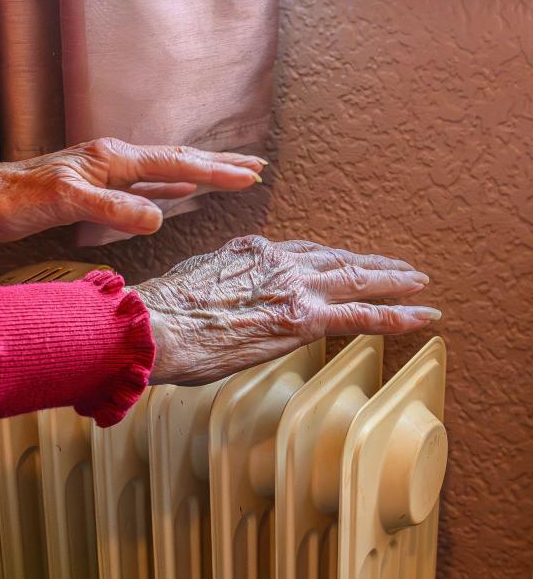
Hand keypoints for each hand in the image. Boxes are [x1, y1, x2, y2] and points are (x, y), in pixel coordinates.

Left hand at [0, 137, 264, 243]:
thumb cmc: (18, 199)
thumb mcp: (65, 202)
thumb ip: (112, 209)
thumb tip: (160, 218)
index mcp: (112, 158)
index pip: (175, 162)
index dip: (215, 170)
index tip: (251, 175)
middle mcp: (113, 159)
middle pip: (177, 158)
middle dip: (218, 164)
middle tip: (256, 168)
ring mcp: (105, 172)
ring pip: (163, 169)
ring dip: (198, 173)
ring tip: (228, 174)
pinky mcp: (94, 187)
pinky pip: (144, 184)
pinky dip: (168, 187)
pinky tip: (177, 193)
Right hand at [131, 236, 440, 385]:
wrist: (155, 325)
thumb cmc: (162, 314)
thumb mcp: (191, 284)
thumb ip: (217, 285)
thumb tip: (219, 299)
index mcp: (250, 252)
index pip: (299, 252)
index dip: (325, 260)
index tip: (338, 264)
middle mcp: (277, 262)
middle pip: (335, 258)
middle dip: (369, 262)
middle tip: (397, 267)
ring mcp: (293, 288)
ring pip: (358, 279)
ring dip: (393, 282)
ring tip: (418, 285)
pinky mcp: (303, 319)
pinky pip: (363, 315)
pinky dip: (398, 314)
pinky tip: (423, 315)